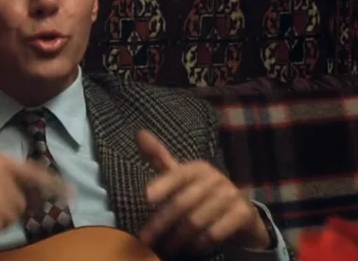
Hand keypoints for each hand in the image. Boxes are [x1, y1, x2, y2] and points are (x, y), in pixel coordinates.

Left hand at [136, 130, 269, 254]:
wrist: (241, 214)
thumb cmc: (201, 193)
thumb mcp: (181, 175)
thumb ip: (159, 157)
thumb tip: (139, 133)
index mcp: (198, 167)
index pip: (178, 174)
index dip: (162, 184)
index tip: (146, 198)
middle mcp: (216, 178)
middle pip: (182, 202)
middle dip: (161, 223)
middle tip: (145, 239)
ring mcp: (232, 195)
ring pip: (197, 220)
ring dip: (178, 237)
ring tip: (166, 248)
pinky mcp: (243, 213)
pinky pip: (216, 232)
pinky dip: (201, 243)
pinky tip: (191, 249)